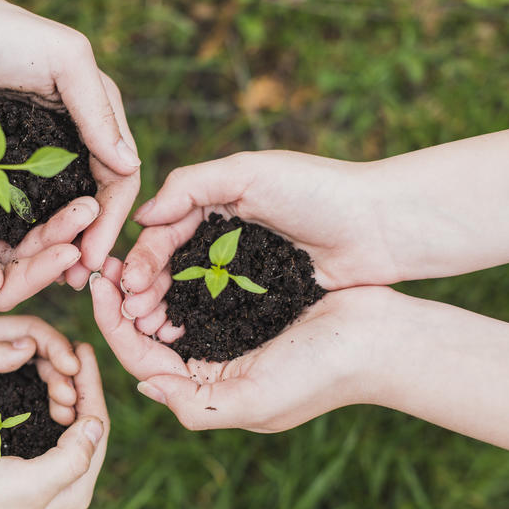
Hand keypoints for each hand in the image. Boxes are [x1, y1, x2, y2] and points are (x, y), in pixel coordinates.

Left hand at [0, 0, 140, 279]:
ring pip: (58, 211)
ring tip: (50, 276)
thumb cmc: (5, 33)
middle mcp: (74, 140)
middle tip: (76, 281)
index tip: (96, 258)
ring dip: (58, 244)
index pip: (119, 179)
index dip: (111, 221)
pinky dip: (26, 231)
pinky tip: (17, 254)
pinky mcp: (4, 162)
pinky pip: (23, 205)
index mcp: (97, 118)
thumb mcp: (64, 61)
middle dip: (88, 242)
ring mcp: (38, 154)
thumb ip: (97, 110)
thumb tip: (130, 166)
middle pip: (92, 203)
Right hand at [0, 51, 103, 309]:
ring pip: (27, 231)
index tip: (70, 250)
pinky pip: (24, 196)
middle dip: (56, 246)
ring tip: (89, 201)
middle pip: (20, 262)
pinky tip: (72, 183)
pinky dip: (47, 196)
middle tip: (90, 217)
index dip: (36, 276)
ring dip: (58, 221)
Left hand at [0, 316, 86, 486]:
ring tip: (68, 411)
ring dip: (61, 386)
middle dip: (62, 368)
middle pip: (40, 349)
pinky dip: (52, 401)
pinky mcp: (1, 403)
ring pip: (42, 372)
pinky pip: (36, 393)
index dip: (55, 344)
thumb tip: (29, 345)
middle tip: (71, 397)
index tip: (72, 369)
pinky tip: (61, 417)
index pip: (28, 328)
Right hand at [0, 342, 107, 508]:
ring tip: (56, 360)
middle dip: (81, 383)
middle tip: (72, 348)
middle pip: (85, 421)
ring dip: (63, 389)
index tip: (83, 348)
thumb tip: (97, 423)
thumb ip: (72, 457)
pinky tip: (35, 380)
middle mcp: (65, 482)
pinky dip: (43, 398)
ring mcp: (44, 473)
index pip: (97, 425)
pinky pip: (44, 424)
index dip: (92, 384)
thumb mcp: (31, 483)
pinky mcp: (21, 465)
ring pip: (66, 421)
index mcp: (75, 487)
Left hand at [91, 257, 391, 430]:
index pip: (143, 362)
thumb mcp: (255, 402)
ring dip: (145, 288)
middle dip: (122, 305)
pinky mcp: (245, 307)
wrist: (381, 338)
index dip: (113, 326)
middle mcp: (211, 368)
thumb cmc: (321, 373)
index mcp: (207, 393)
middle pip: (149, 337)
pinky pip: (198, 291)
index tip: (96, 288)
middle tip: (104, 266)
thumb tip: (144, 387)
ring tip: (127, 257)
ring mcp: (228, 336)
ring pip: (169, 312)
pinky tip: (164, 252)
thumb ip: (195, 404)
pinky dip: (177, 275)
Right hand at [120, 151, 399, 318]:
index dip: (144, 257)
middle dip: (147, 289)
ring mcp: (243, 269)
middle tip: (130, 314)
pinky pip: (222, 310)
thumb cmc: (318, 191)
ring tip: (149, 330)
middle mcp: (224, 236)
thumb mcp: (250, 172)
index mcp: (216, 203)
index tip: (126, 283)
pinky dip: (198, 321)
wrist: (382, 227)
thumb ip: (192, 185)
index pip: (165, 231)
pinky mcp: (264, 295)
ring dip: (167, 308)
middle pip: (173, 265)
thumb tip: (142, 215)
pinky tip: (181, 336)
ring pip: (193, 291)